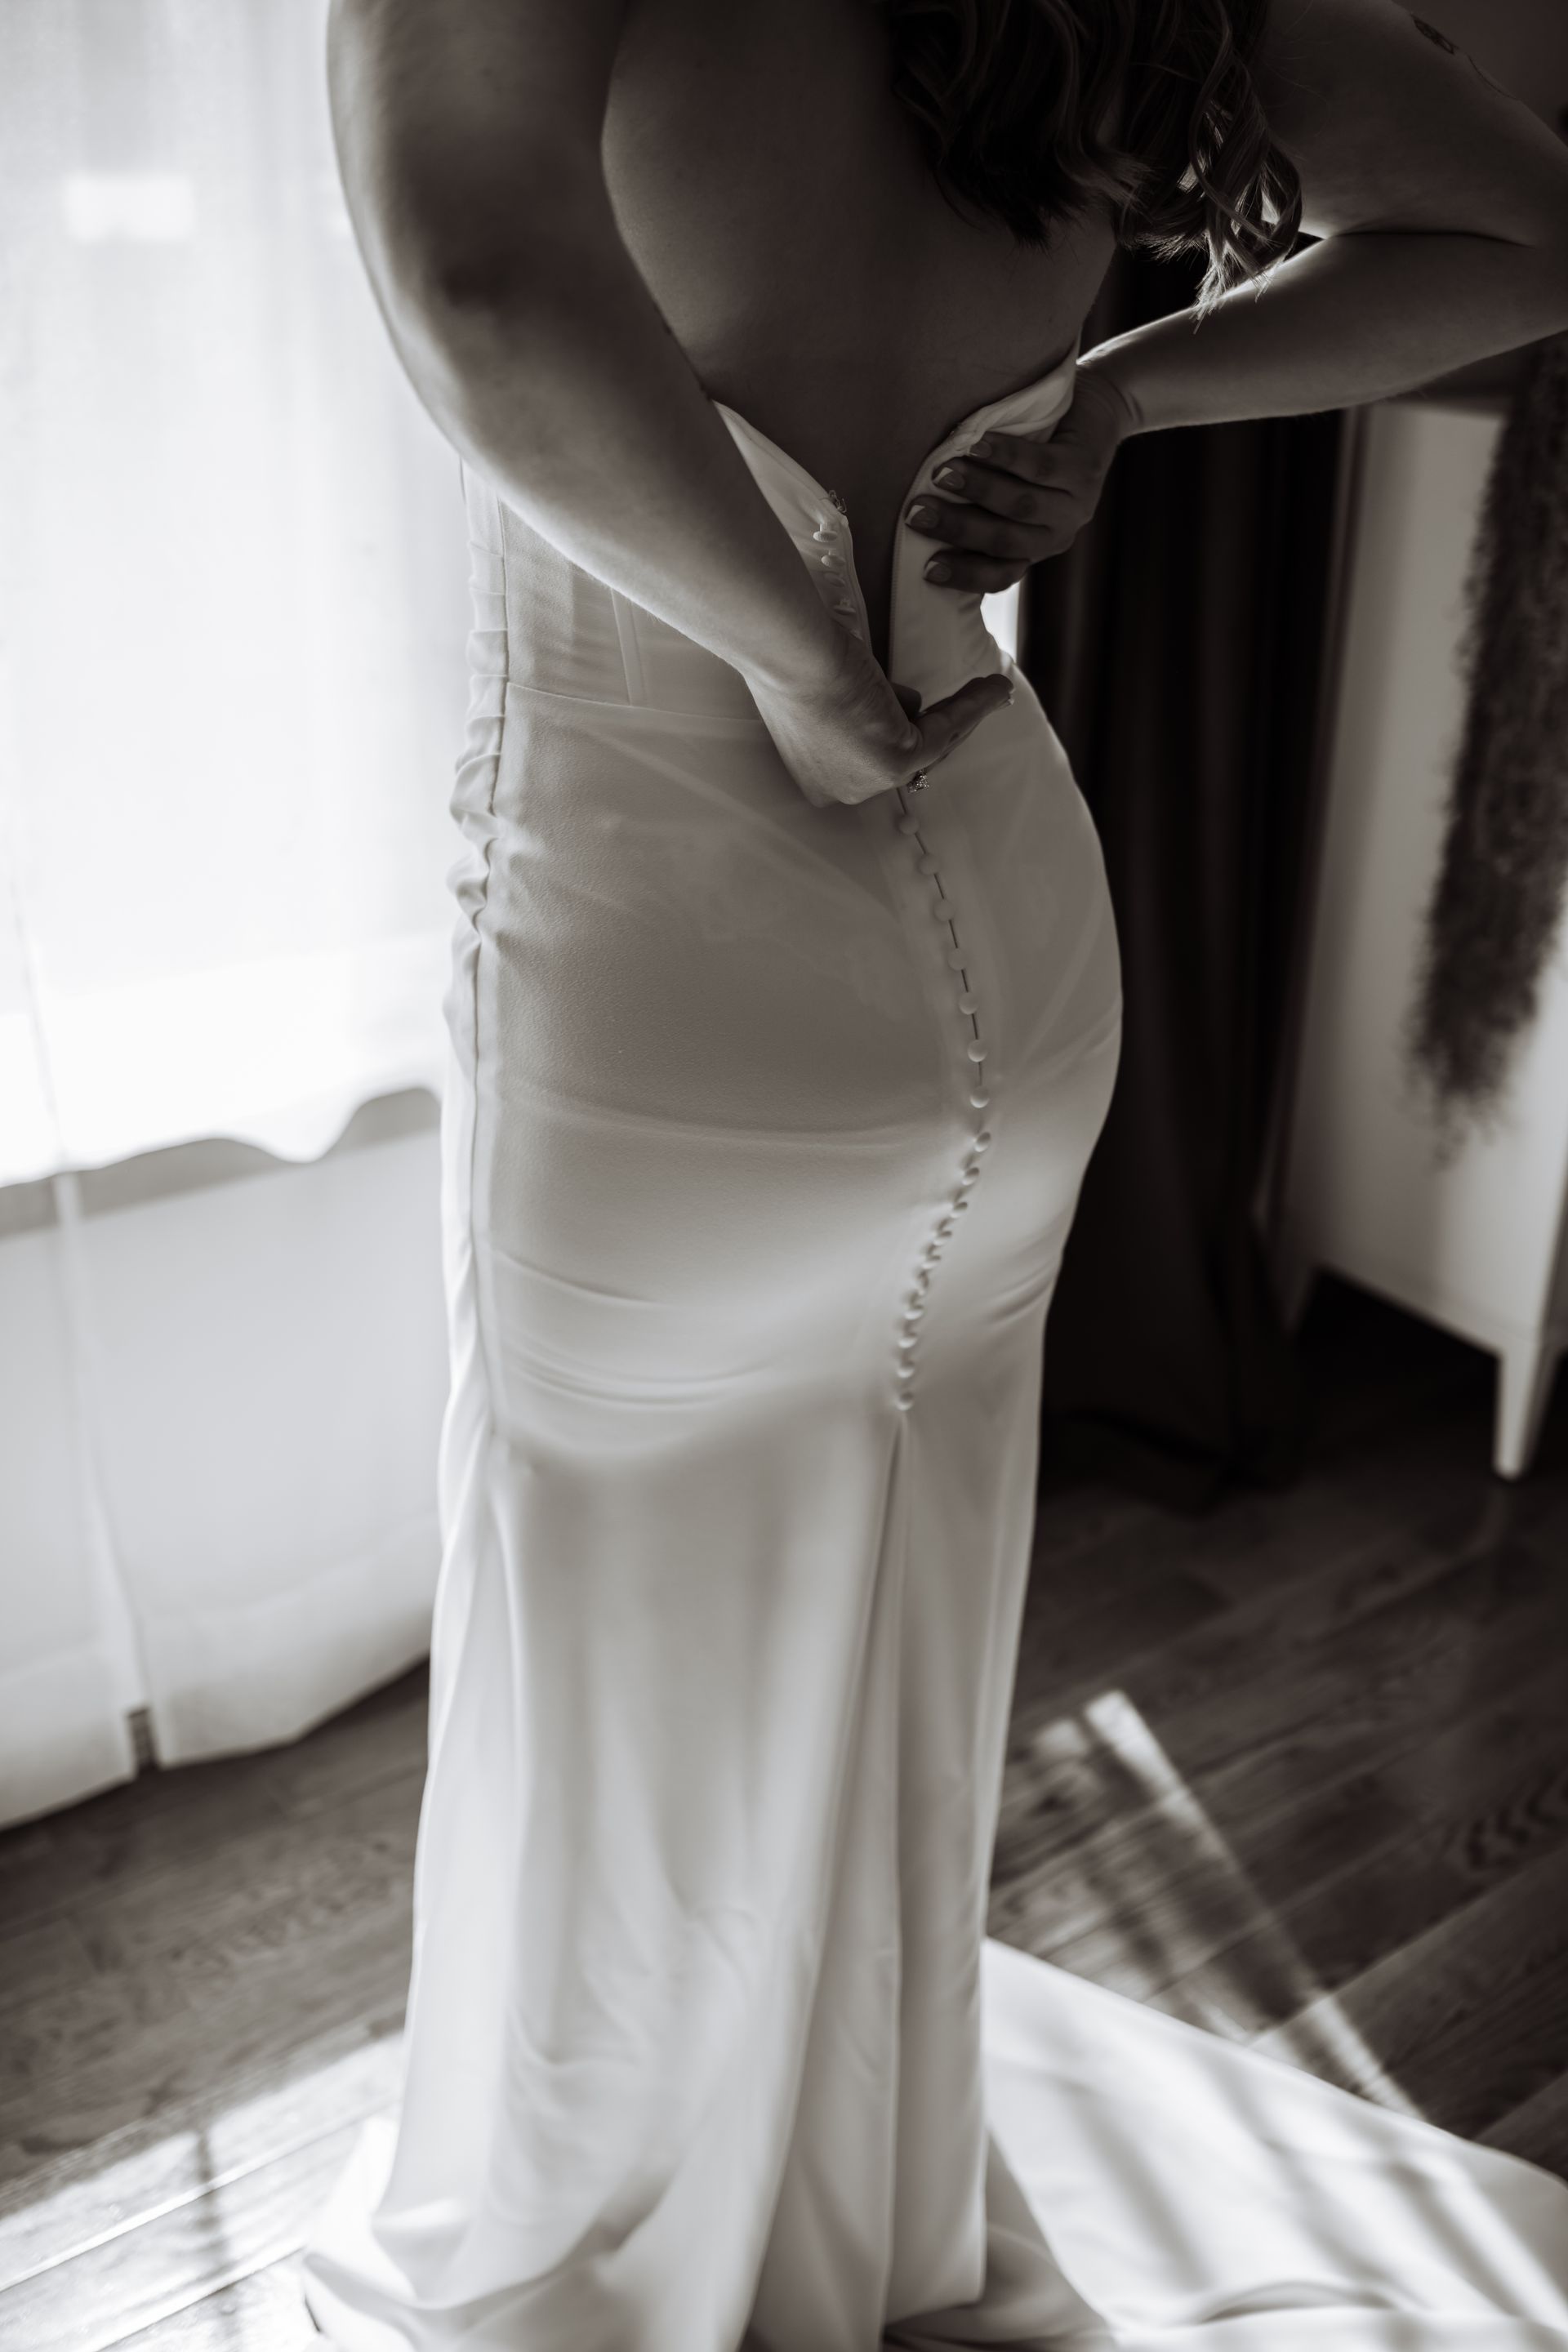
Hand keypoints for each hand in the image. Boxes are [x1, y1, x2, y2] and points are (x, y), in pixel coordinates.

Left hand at [748, 627, 1012, 809]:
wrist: (789, 652)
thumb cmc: (793, 661)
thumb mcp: (829, 694)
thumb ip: (862, 709)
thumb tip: (905, 705)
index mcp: (819, 780)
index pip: (873, 759)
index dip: (904, 730)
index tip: (927, 711)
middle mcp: (842, 791)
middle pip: (905, 756)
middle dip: (941, 725)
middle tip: (970, 703)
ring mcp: (868, 780)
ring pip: (929, 743)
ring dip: (965, 714)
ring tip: (992, 689)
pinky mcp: (894, 759)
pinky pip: (944, 729)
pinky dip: (973, 706)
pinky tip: (995, 688)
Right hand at [903, 367, 1136, 592]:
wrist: (1097, 412)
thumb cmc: (1039, 452)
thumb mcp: (1012, 490)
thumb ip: (983, 511)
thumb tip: (924, 518)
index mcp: (1035, 549)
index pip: (999, 575)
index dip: (964, 574)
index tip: (927, 569)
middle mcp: (1056, 535)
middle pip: (1003, 540)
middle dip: (956, 528)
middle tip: (917, 513)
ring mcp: (1075, 503)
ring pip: (1020, 504)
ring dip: (977, 489)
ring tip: (941, 473)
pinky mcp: (1083, 467)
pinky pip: (1039, 466)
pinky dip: (1004, 457)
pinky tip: (976, 446)